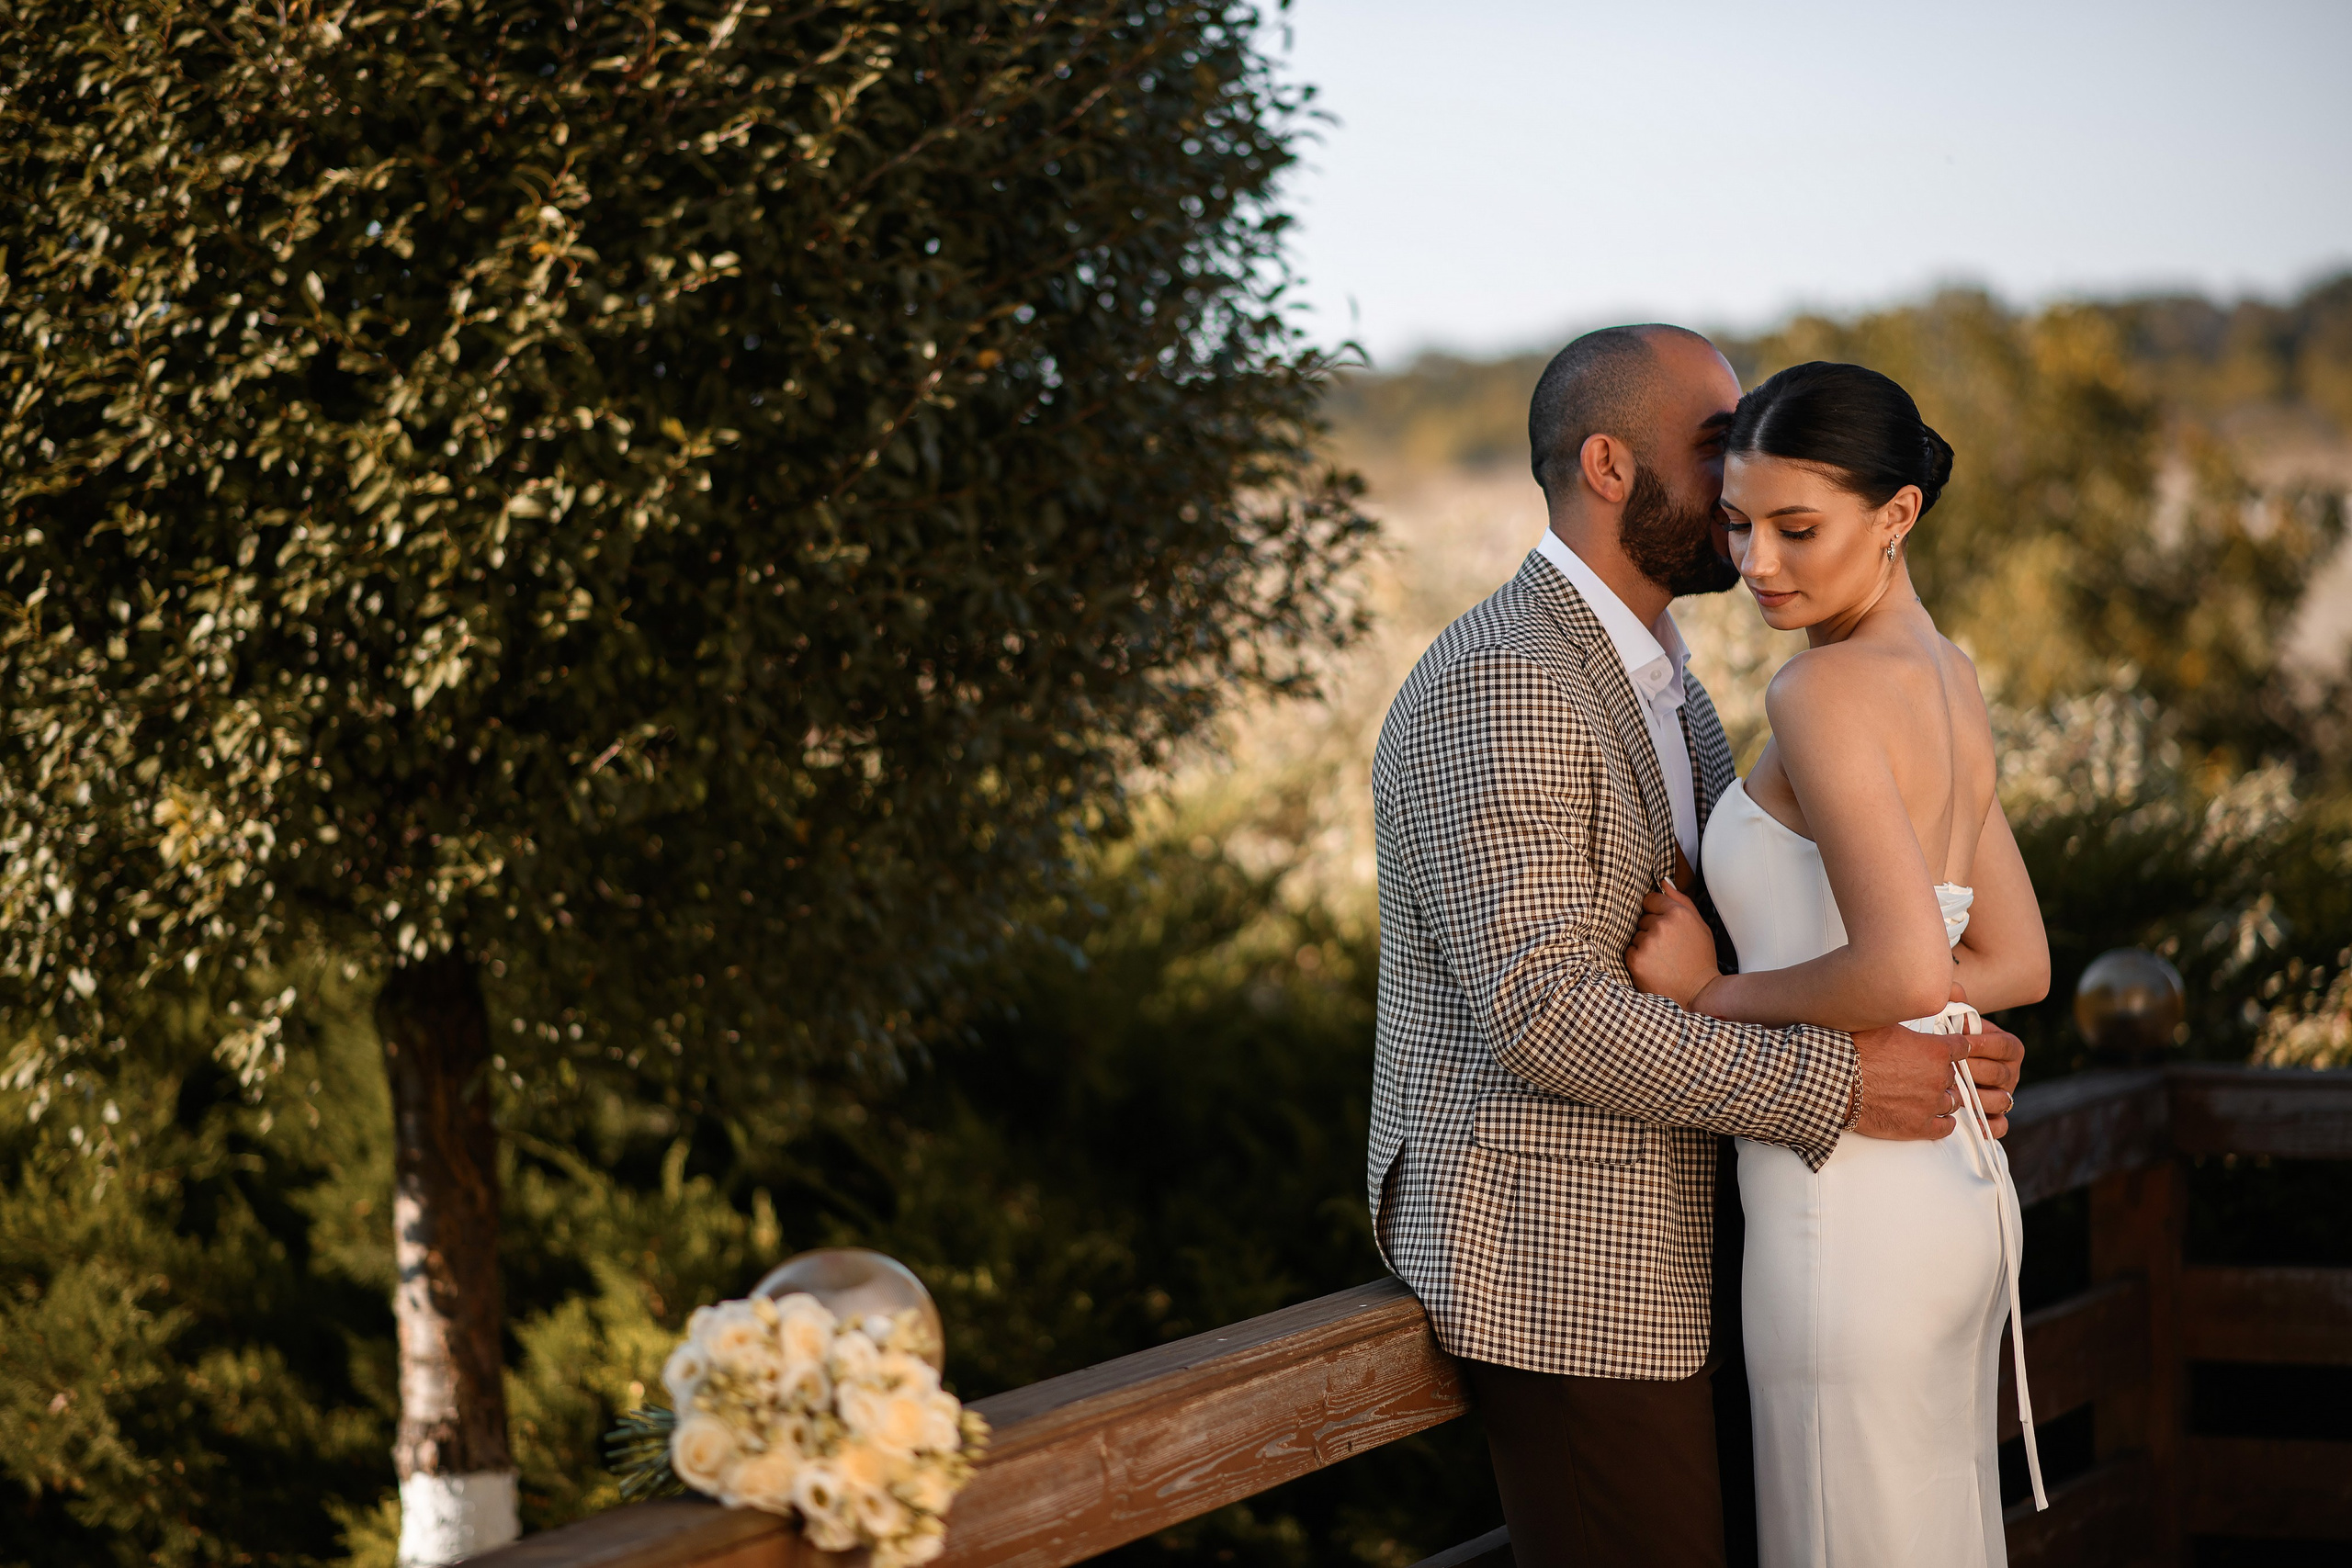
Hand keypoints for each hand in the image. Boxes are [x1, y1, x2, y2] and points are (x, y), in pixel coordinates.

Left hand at [1625, 880, 1720, 1011]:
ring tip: (1663, 958)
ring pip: (1636, 935)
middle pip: (1642, 918)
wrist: (1698, 992)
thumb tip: (1663, 882)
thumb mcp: (1699, 925)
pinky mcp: (1636, 960)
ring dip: (1645, 945)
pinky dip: (1638, 958)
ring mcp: (1647, 943)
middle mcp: (1661, 925)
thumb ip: (1680, 900)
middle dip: (1651, 930)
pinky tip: (1654, 966)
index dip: (1656, 912)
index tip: (1664, 925)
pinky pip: (1629, 951)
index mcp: (1678, 913)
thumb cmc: (1699, 959)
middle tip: (1668, 947)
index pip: (1651, 899)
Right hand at [1849, 993, 2023, 1141]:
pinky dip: (1943, 1122)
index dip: (1954, 1048)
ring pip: (1952, 1101)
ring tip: (1926, 1094)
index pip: (1962, 1048)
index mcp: (1935, 1051)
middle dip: (1941, 1073)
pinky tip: (1936, 1117)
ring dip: (1942, 1097)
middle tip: (1923, 1072)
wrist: (1835, 1079)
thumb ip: (1907, 1022)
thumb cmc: (1854, 1048)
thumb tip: (1907, 1008)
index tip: (1950, 1049)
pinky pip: (1945, 1128)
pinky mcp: (1918, 1126)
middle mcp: (1938, 1078)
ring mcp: (1929, 1104)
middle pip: (1954, 1076)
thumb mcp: (1883, 1023)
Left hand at [1952, 982, 2021, 1137]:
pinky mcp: (1997, 1117)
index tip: (1961, 1043)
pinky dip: (1989, 1128)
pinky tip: (1972, 1124)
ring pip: (2002, 1101)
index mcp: (2009, 1047)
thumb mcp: (1954, 1020)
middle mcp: (2011, 1073)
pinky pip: (2001, 1127)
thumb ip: (1955, 1003)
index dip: (1984, 1044)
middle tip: (1949, 1070)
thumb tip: (1952, 989)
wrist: (1946, 1063)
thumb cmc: (1951, 1039)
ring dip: (1978, 1099)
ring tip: (1954, 1094)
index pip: (2005, 1046)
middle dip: (1974, 1071)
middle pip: (2000, 1074)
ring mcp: (2006, 1095)